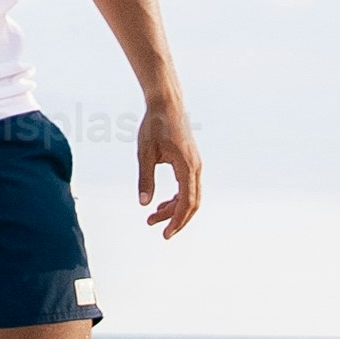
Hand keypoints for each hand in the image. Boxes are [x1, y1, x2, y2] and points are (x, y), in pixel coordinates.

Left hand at [136, 97, 203, 236]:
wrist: (166, 104)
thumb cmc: (154, 126)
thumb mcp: (145, 153)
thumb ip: (145, 179)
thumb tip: (143, 203)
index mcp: (187, 166)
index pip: (186, 202)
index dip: (176, 221)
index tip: (165, 234)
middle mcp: (196, 167)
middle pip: (191, 203)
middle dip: (175, 219)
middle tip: (155, 228)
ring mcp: (196, 164)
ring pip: (190, 196)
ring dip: (174, 209)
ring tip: (153, 217)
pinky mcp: (191, 161)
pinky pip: (189, 187)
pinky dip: (177, 198)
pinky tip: (162, 203)